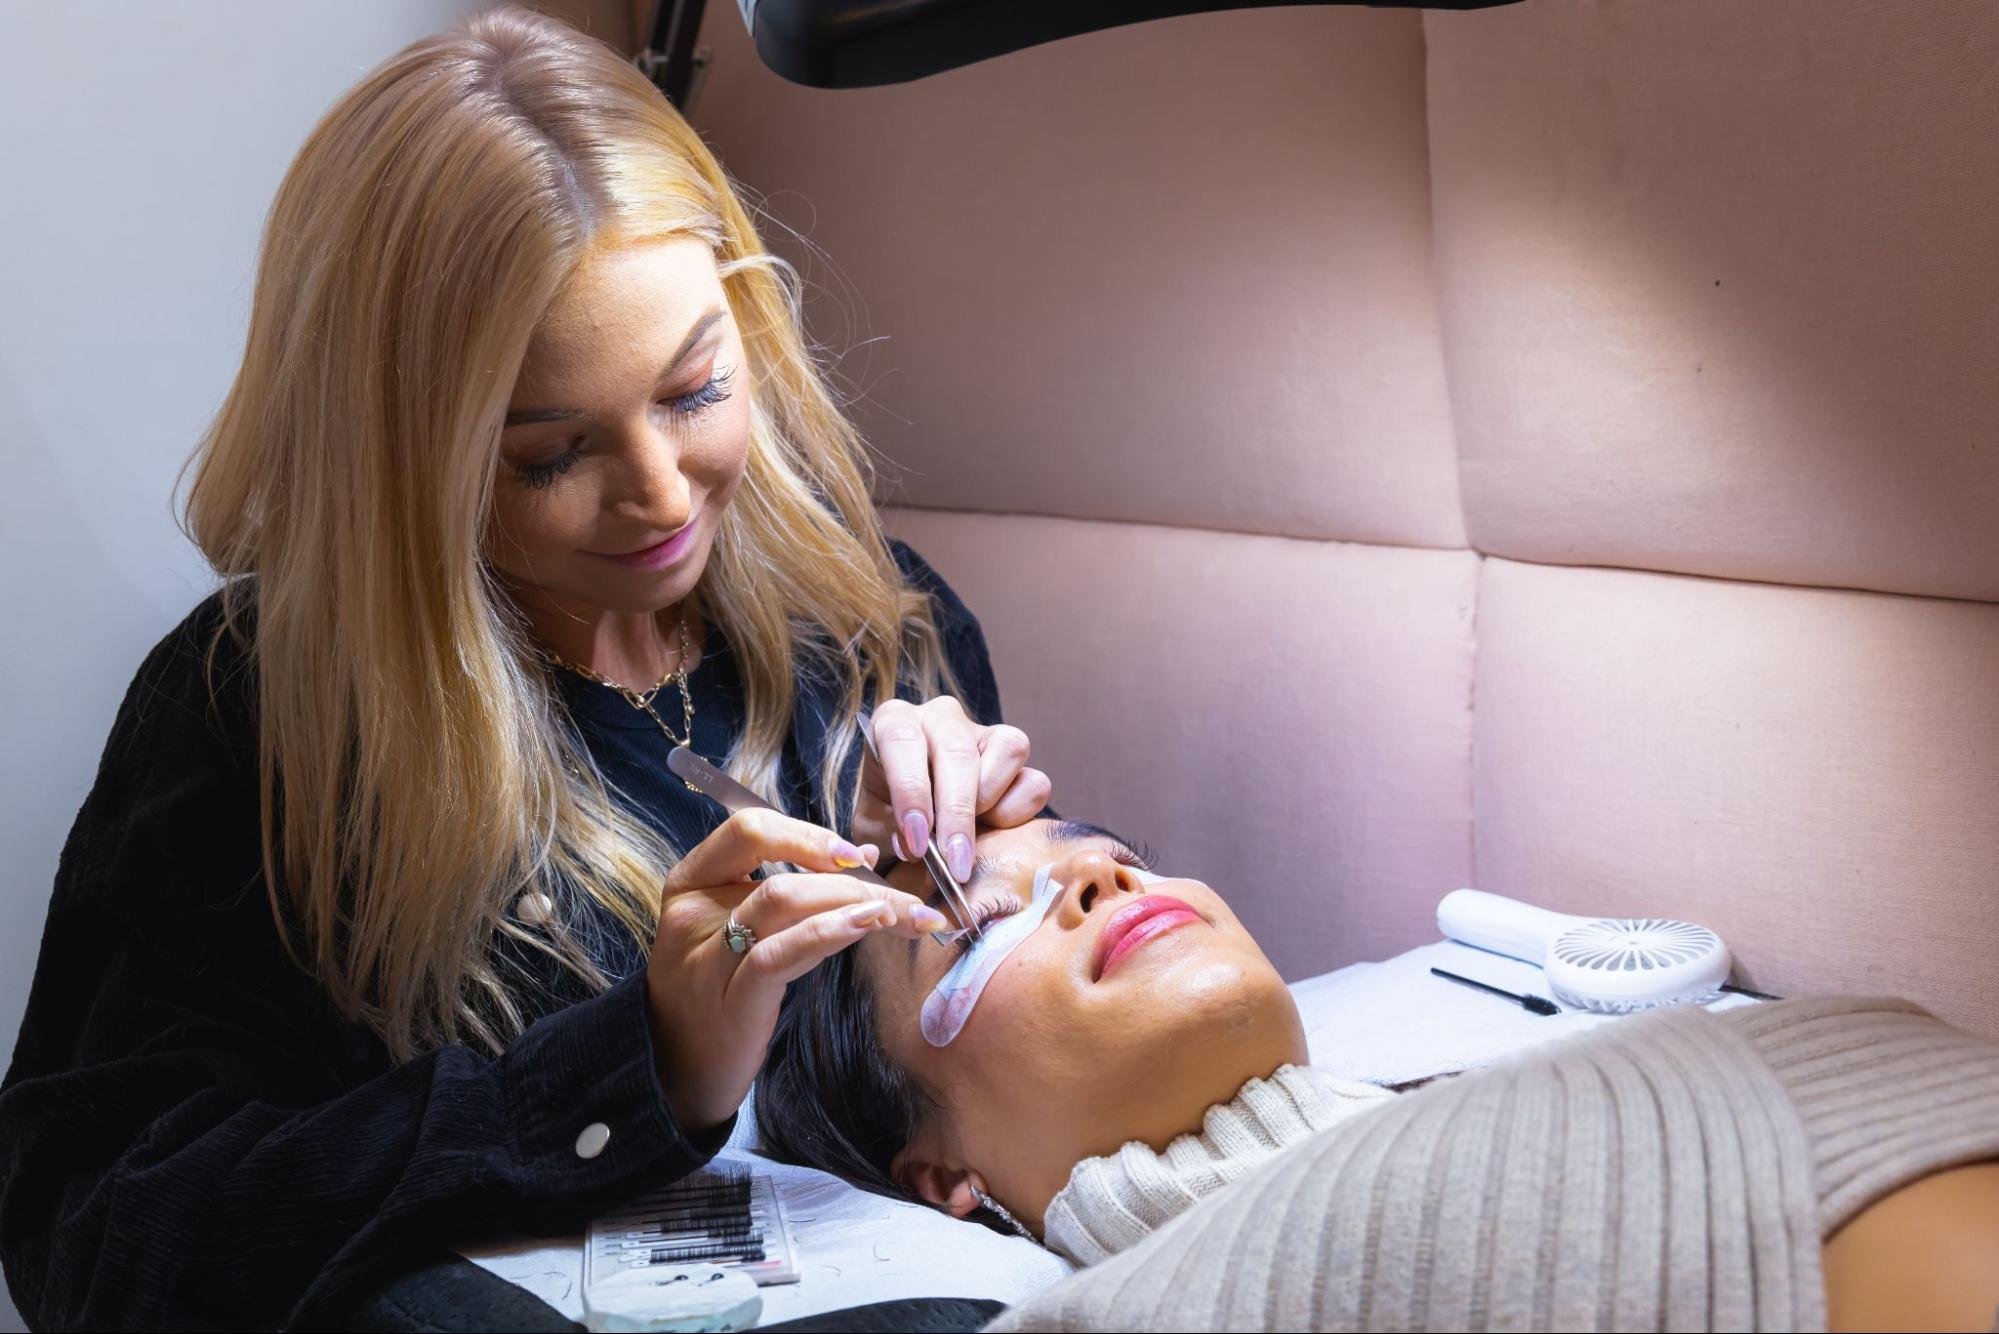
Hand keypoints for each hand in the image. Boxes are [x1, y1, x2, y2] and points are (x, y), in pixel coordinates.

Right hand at [645, 808, 947, 1131]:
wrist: (677, 1071)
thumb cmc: (718, 992)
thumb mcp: (739, 929)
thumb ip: (789, 890)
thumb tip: (861, 858)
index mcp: (692, 881)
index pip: (749, 829)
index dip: (808, 836)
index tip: (860, 856)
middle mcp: (692, 913)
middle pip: (781, 875)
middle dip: (856, 883)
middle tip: (911, 901)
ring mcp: (705, 959)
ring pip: (782, 903)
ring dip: (856, 904)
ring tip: (906, 916)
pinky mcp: (728, 1001)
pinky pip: (778, 954)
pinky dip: (829, 932)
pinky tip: (868, 927)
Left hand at [854, 697, 1050, 881]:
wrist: (918, 818)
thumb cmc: (888, 813)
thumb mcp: (875, 825)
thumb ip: (890, 833)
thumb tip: (919, 849)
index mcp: (894, 722)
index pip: (902, 739)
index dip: (911, 791)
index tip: (917, 842)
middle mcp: (940, 716)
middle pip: (958, 751)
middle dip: (957, 813)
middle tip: (954, 861)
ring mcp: (983, 730)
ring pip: (1007, 751)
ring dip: (990, 804)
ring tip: (970, 835)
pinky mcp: (1016, 754)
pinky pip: (1033, 780)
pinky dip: (1016, 811)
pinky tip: (992, 826)